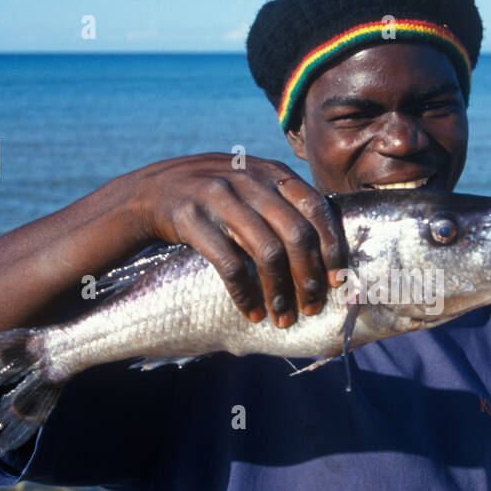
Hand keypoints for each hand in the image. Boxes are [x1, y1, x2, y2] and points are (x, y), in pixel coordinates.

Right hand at [136, 153, 346, 326]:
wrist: (151, 191)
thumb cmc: (215, 196)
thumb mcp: (251, 184)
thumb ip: (284, 202)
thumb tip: (329, 247)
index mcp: (272, 172)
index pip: (316, 208)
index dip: (332, 246)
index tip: (338, 280)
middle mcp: (249, 180)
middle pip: (296, 234)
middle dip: (309, 277)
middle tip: (313, 308)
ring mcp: (219, 197)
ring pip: (267, 252)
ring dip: (280, 293)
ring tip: (284, 318)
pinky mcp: (192, 218)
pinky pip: (229, 264)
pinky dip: (246, 294)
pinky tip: (252, 314)